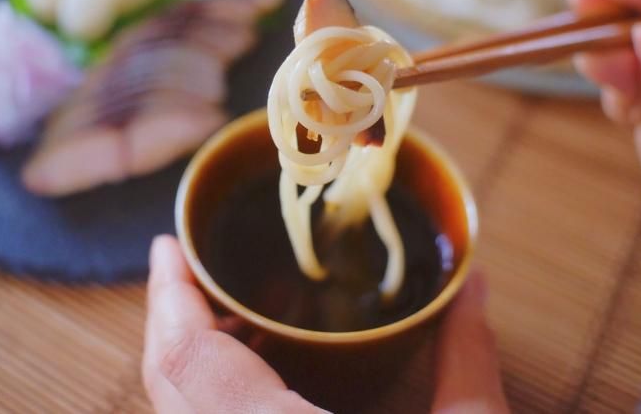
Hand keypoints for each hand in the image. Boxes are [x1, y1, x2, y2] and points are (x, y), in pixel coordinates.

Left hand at [142, 236, 508, 412]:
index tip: (165, 247)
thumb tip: (475, 284)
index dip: (167, 298)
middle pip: (168, 385)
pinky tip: (254, 376)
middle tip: (195, 274)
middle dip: (174, 322)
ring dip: (191, 359)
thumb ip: (470, 361)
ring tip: (227, 318)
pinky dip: (212, 394)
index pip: (186, 360)